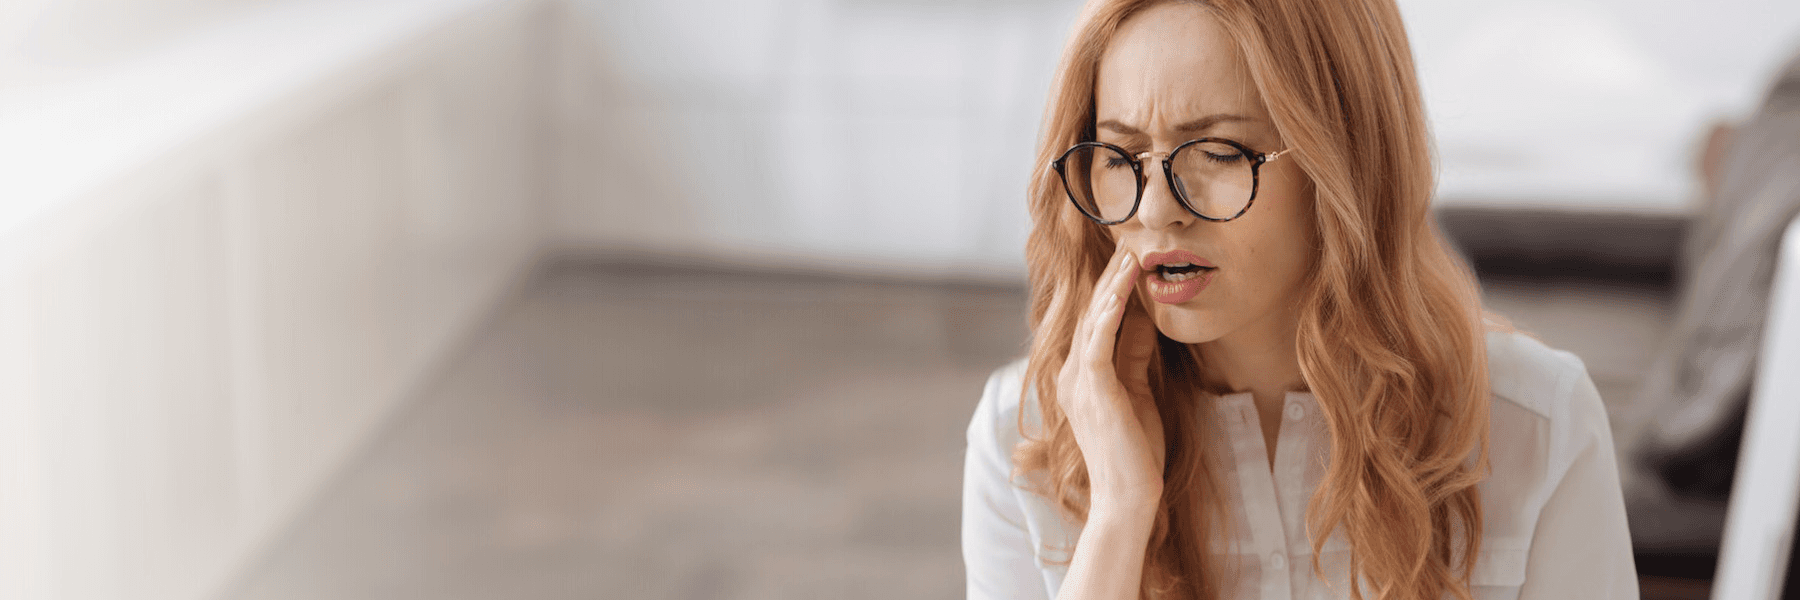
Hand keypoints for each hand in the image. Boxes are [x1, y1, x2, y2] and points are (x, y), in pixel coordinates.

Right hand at [1055, 246, 1166, 512]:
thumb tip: (1143, 318)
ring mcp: (1079, 380)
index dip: (1112, 291)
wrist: (1128, 494)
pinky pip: (1100, 337)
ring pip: (1094, 319)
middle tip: (1129, 246)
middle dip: (1111, 279)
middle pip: (1092, 314)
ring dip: (1113, 285)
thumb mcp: (1139, 391)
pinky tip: (1126, 287)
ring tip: (1130, 256)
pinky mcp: (1093, 386)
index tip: (1131, 262)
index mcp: (1080, 376)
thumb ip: (1136, 354)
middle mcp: (1072, 373)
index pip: (1096, 323)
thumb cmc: (1135, 451)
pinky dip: (1112, 309)